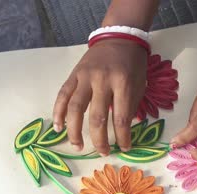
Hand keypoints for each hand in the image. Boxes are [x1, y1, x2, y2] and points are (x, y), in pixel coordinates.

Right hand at [53, 39, 146, 154]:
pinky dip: (58, 113)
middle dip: (100, 140)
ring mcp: (85, 77)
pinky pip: (62, 96)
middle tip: (103, 152)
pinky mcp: (73, 75)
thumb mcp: (139, 84)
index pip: (121, 118)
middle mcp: (102, 80)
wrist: (118, 37)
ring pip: (75, 109)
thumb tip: (122, 131)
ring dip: (75, 131)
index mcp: (123, 83)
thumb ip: (130, 106)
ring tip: (77, 146)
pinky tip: (58, 128)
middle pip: (97, 118)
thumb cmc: (132, 64)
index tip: (124, 148)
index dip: (123, 137)